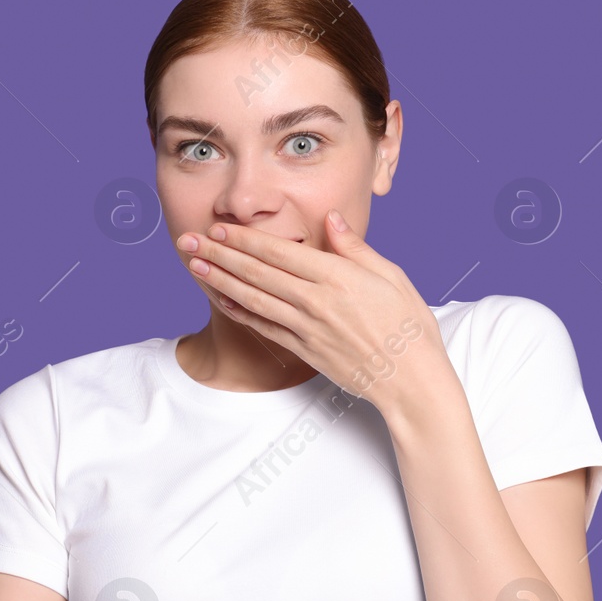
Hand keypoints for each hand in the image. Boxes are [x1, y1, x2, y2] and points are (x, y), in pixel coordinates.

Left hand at [176, 210, 450, 411]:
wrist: (411, 381)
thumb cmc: (408, 326)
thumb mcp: (391, 276)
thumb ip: (355, 248)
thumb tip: (331, 220)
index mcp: (337, 277)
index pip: (279, 252)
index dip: (245, 239)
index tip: (220, 227)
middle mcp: (316, 301)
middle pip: (258, 272)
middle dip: (220, 254)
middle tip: (190, 240)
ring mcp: (307, 328)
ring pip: (253, 299)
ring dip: (220, 280)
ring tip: (195, 265)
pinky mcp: (305, 350)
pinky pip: (265, 327)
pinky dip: (240, 312)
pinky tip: (222, 300)